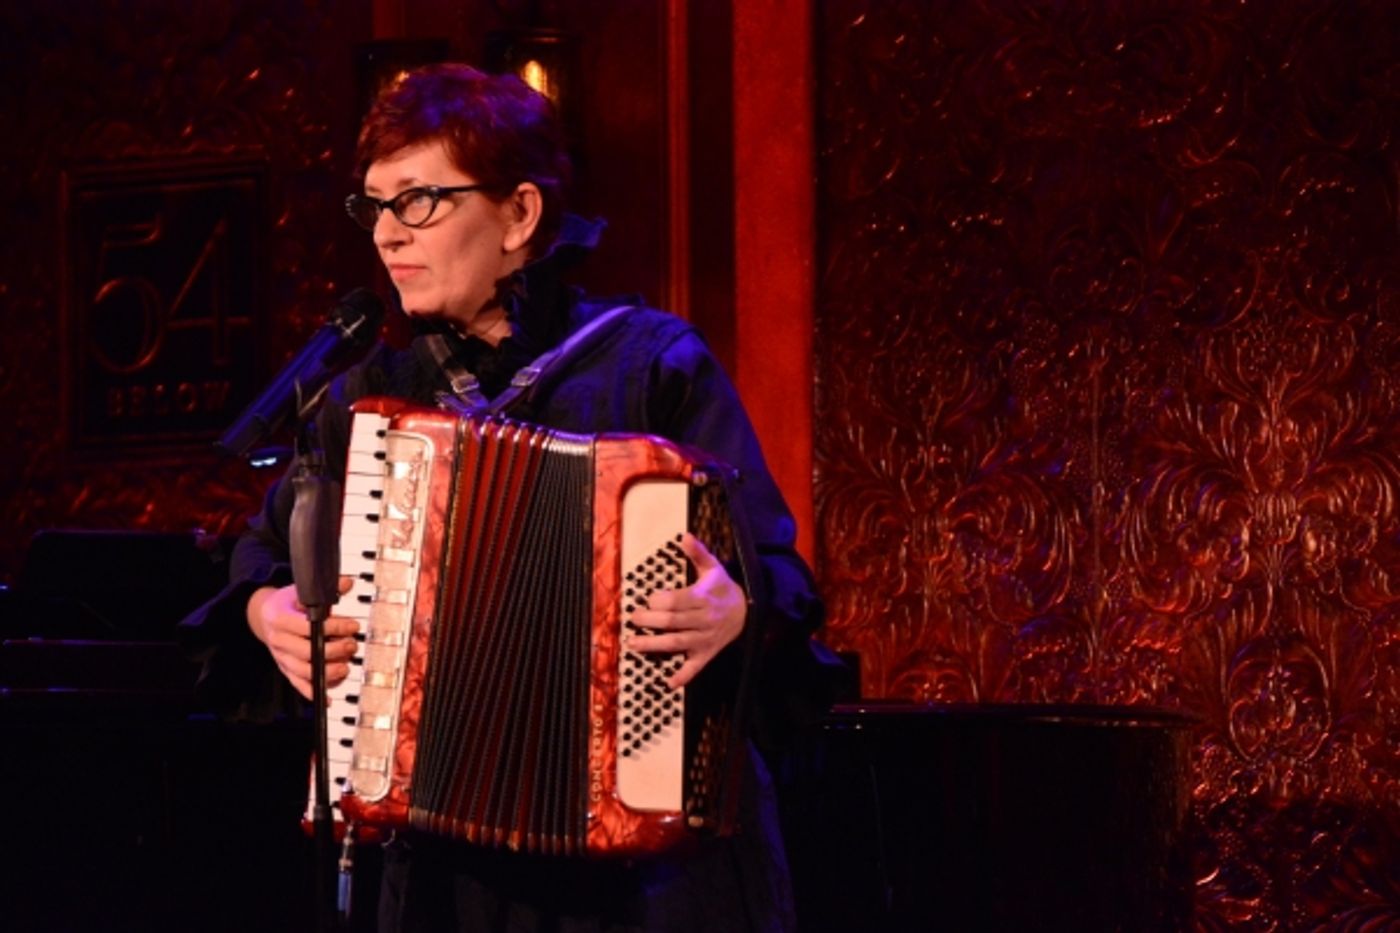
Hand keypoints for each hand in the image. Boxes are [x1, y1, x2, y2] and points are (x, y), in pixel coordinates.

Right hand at [247, 579, 358, 701]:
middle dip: (333, 650)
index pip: (307, 626)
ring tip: (346, 667)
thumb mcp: (303, 591)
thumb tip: (347, 583)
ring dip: (327, 672)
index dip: (333, 627)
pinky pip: (299, 686)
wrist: (265, 616)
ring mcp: (281, 658)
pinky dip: (313, 693)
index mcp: (280, 619)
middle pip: (306, 652)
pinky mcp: (286, 671)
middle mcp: (278, 641)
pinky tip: (328, 698)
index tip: (352, 625)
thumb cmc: (287, 603)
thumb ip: (325, 590)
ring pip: (303, 672)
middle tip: (352, 644)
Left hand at [626, 533, 746, 688]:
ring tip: (633, 645)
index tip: (648, 600)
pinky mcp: (707, 653)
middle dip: (650, 622)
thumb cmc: (721, 588)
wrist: (746, 611)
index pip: (677, 601)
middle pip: (673, 622)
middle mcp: (704, 619)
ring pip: (677, 643)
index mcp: (703, 598)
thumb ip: (698, 553)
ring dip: (654, 646)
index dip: (659, 601)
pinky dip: (683, 676)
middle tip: (632, 619)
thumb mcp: (713, 568)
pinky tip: (668, 683)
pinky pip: (695, 667)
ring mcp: (705, 638)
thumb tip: (684, 536)